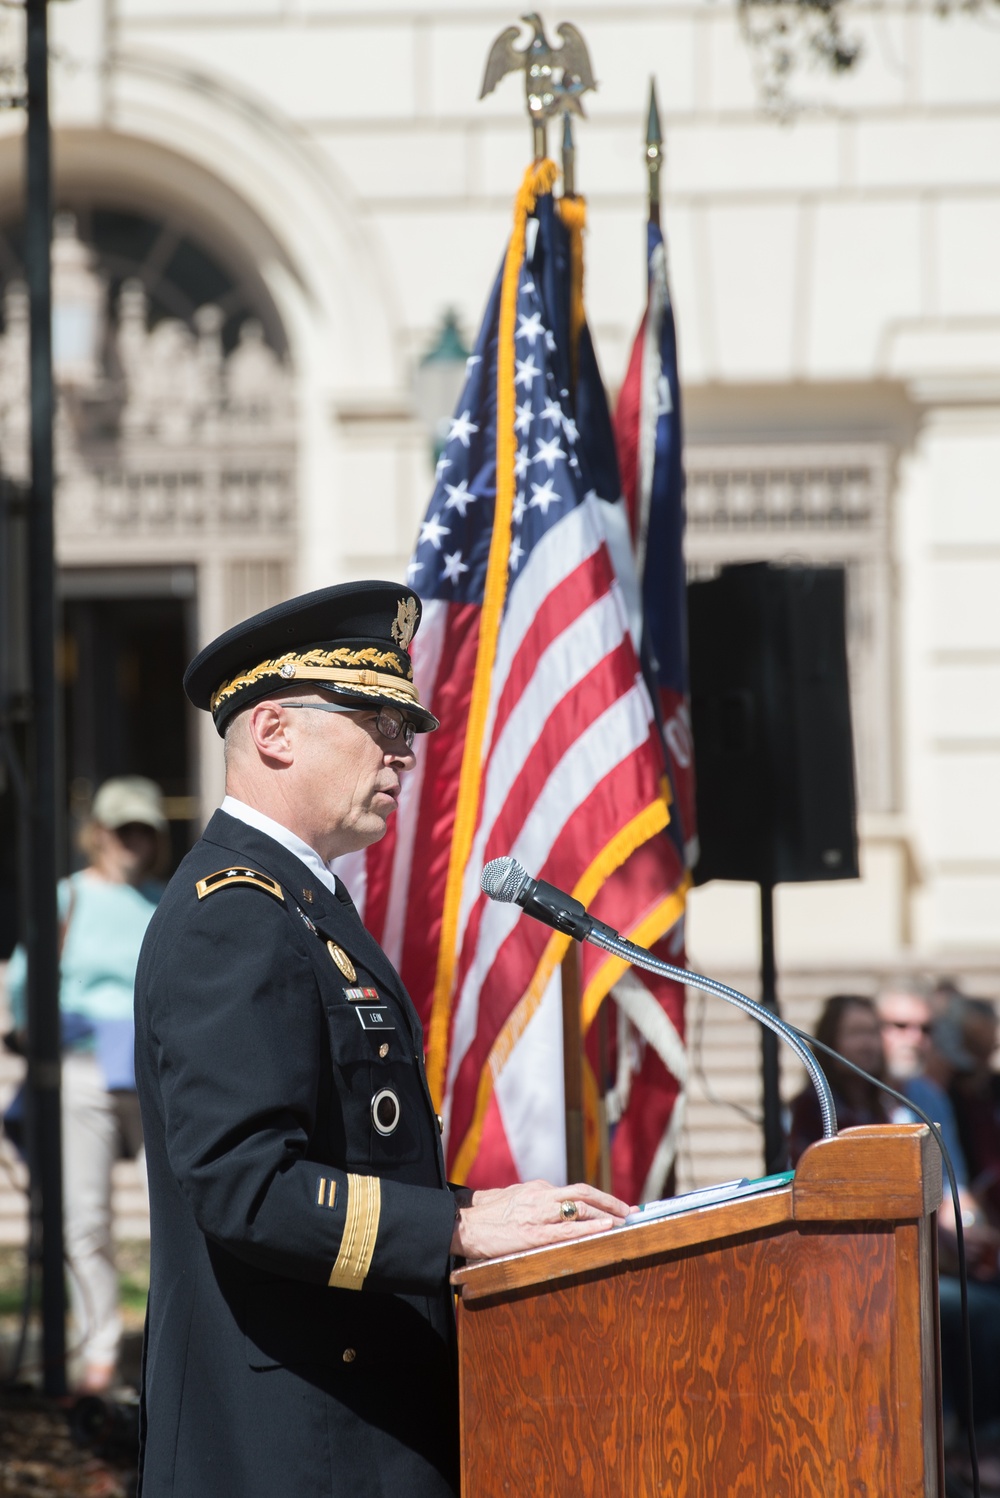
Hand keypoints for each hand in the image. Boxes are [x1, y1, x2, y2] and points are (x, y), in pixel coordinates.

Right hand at [450, 1179, 634, 1260]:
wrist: (462, 1224)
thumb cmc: (483, 1215)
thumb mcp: (510, 1197)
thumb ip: (531, 1200)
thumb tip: (545, 1202)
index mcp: (537, 1189)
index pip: (575, 1190)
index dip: (600, 1198)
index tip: (617, 1206)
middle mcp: (542, 1196)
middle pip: (585, 1193)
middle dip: (611, 1202)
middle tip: (631, 1211)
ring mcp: (539, 1214)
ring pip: (581, 1208)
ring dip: (608, 1215)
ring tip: (626, 1222)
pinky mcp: (534, 1234)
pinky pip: (568, 1230)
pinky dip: (590, 1228)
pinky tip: (607, 1228)